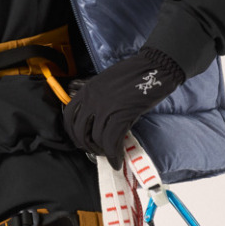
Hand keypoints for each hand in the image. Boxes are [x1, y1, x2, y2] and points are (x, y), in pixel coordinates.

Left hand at [62, 48, 183, 167]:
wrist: (155, 66)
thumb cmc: (135, 74)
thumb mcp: (107, 83)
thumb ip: (98, 99)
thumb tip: (96, 121)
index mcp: (87, 90)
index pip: (69, 116)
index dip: (73, 134)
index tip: (80, 141)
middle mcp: (92, 99)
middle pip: (80, 131)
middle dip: (87, 146)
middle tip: (97, 152)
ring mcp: (106, 107)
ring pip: (96, 138)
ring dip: (103, 152)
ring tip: (110, 155)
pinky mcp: (121, 114)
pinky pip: (111, 141)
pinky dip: (113, 154)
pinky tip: (117, 159)